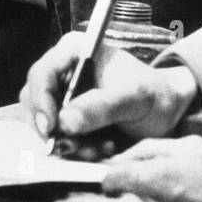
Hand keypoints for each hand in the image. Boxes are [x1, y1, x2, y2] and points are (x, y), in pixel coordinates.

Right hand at [20, 32, 197, 144]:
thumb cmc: (154, 94)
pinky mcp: (68, 120)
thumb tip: (65, 122)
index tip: (50, 129)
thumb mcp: (134, 98)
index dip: (40, 101)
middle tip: (75, 147)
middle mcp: (63, 72)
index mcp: (75, 51)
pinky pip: (57, 139)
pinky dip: (74, 150)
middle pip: (34, 101)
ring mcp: (63, 97)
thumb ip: (101, 107)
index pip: (42, 73)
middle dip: (53, 129)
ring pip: (44, 124)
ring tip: (100, 148)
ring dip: (67, 143)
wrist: (167, 113)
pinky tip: (100, 149)